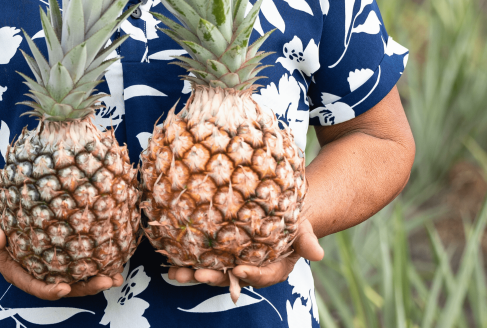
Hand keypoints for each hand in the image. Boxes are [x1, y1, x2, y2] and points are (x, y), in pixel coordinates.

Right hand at [0, 205, 123, 300]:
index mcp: (18, 272)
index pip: (35, 287)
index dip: (50, 291)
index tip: (65, 288)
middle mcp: (37, 273)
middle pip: (63, 287)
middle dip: (85, 288)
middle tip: (106, 282)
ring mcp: (50, 266)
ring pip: (75, 279)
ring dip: (96, 280)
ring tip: (116, 277)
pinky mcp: (60, 255)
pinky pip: (78, 263)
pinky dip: (95, 263)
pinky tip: (114, 259)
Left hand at [166, 219, 323, 302]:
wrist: (278, 208)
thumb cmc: (292, 219)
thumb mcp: (302, 227)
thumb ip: (307, 241)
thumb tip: (318, 254)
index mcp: (273, 267)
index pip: (263, 276)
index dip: (251, 274)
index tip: (239, 269)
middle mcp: (250, 268)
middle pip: (231, 278)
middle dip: (214, 278)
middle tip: (198, 275)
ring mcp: (231, 261)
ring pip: (212, 270)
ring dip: (192, 273)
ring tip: (174, 273)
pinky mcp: (217, 252)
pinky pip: (201, 258)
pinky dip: (185, 260)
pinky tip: (168, 260)